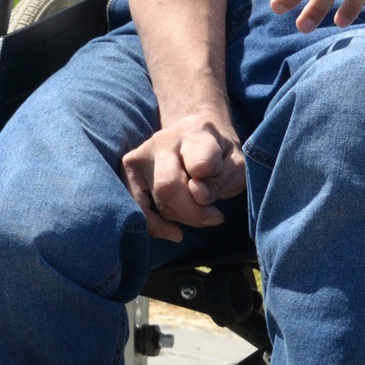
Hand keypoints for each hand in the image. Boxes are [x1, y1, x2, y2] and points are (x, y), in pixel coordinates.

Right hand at [121, 106, 247, 241]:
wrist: (198, 137)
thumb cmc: (220, 156)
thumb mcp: (236, 166)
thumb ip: (221, 180)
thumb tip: (196, 195)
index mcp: (196, 132)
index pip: (200, 164)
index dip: (212, 184)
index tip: (221, 185)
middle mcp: (164, 140)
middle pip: (168, 187)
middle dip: (194, 212)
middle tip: (214, 216)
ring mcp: (142, 154)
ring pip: (158, 203)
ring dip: (183, 217)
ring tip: (199, 210)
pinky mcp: (129, 169)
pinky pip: (137, 209)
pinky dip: (156, 227)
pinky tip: (174, 231)